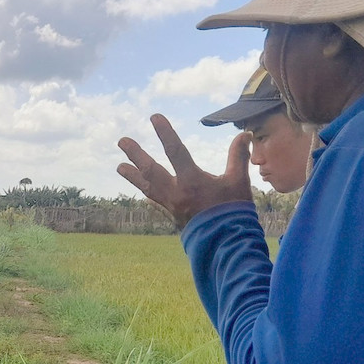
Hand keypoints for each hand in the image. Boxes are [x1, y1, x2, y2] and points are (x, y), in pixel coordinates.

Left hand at [117, 114, 252, 227]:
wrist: (227, 245)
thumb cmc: (234, 212)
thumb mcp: (239, 182)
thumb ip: (238, 157)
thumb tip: (245, 134)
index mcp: (192, 181)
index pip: (175, 151)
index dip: (165, 133)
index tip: (154, 118)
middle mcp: (176, 193)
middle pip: (151, 170)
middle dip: (136, 155)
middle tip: (122, 141)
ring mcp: (171, 206)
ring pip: (148, 187)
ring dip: (133, 176)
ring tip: (119, 167)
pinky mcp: (172, 217)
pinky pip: (156, 202)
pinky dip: (148, 194)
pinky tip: (142, 192)